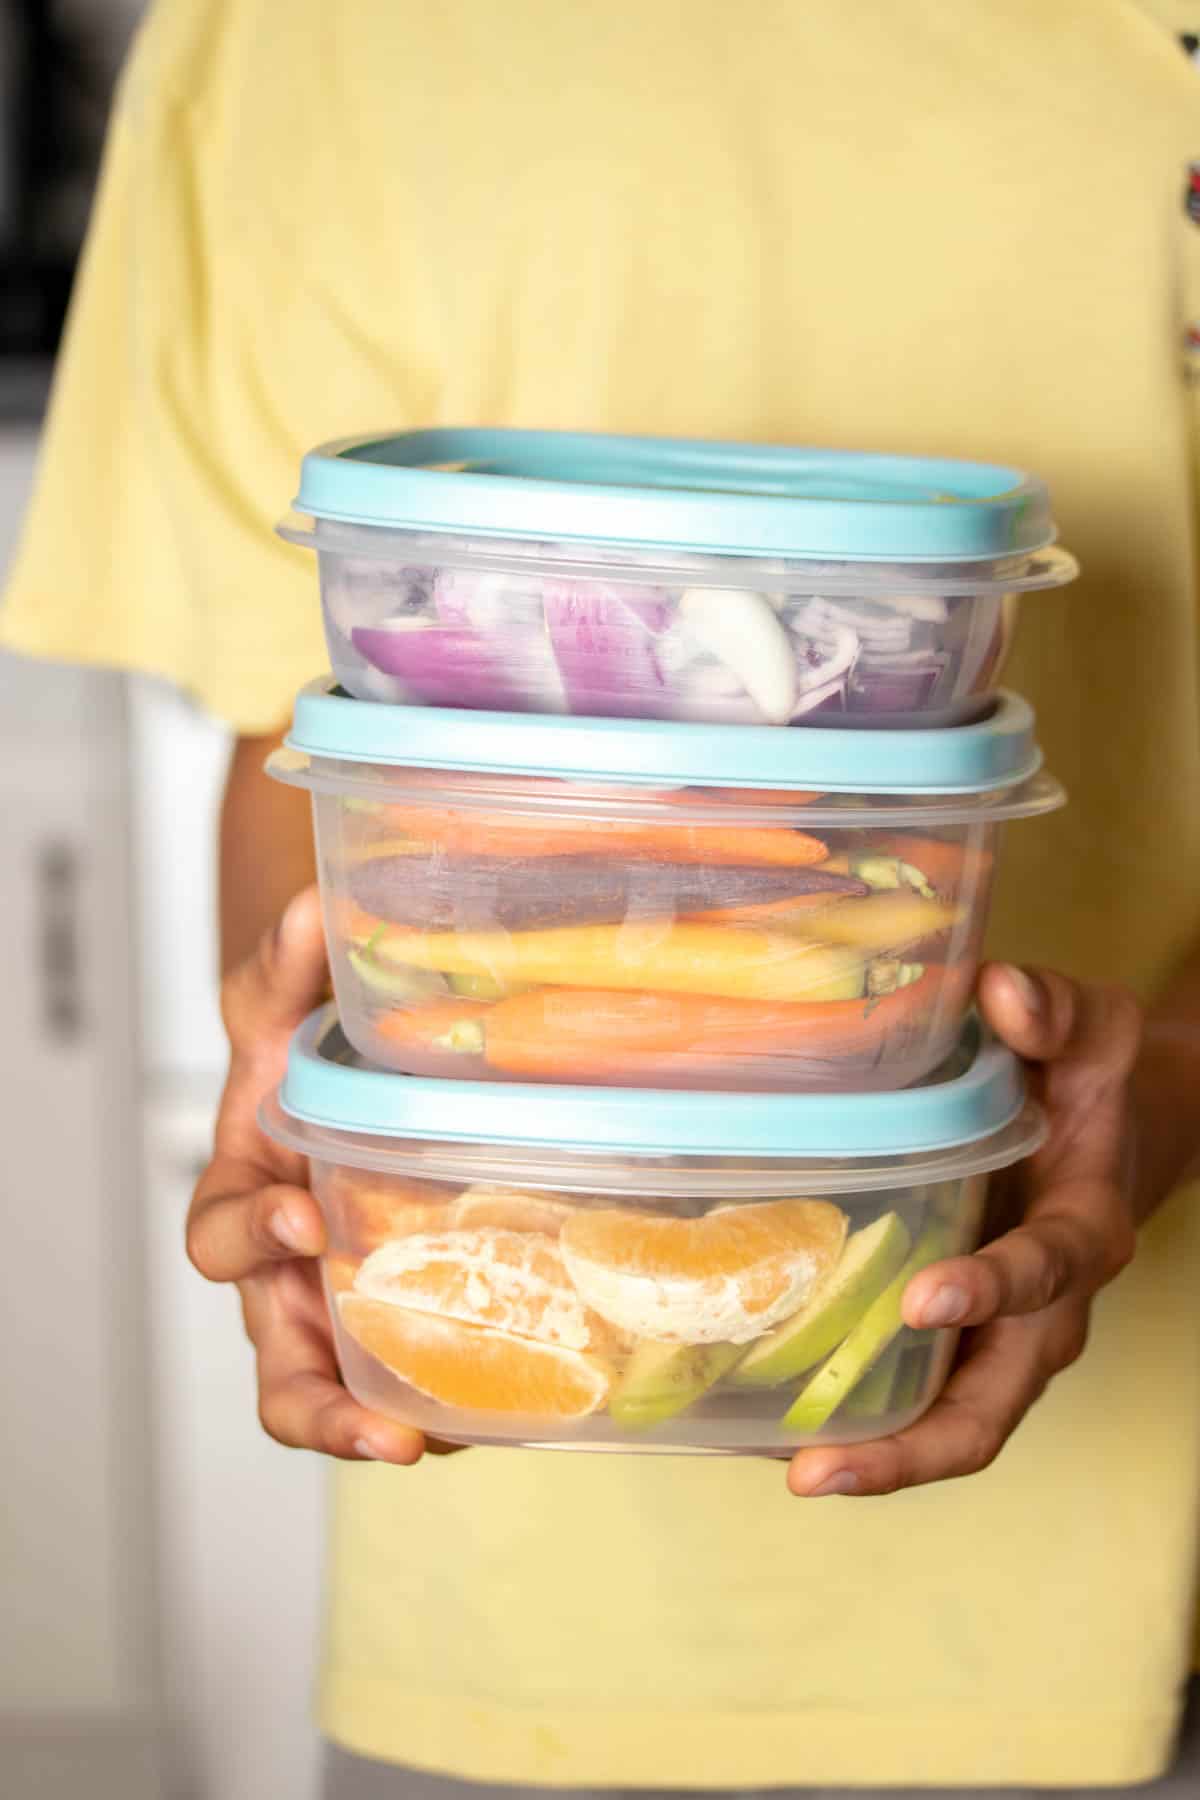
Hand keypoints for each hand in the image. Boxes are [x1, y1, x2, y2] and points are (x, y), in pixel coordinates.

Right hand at [187, 887, 426, 1464]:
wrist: (356, 1074)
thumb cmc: (305, 1045)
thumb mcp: (292, 994)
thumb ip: (294, 957)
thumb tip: (322, 906)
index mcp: (251, 1193)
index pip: (225, 1238)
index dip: (256, 1238)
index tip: (305, 1216)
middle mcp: (294, 1273)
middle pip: (280, 1365)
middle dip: (318, 1402)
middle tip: (375, 1420)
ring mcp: (354, 1307)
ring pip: (348, 1394)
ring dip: (385, 1427)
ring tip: (440, 1442)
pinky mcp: (416, 1320)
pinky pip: (424, 1379)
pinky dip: (455, 1401)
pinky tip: (512, 1408)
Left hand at [787, 964, 1141, 1497]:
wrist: (1106, 1130)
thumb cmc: (1087, 1082)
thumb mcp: (1089, 1032)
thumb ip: (1051, 1011)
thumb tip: (998, 991)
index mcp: (1081, 1233)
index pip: (1042, 1274)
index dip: (990, 1292)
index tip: (926, 1299)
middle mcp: (1043, 1312)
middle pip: (989, 1409)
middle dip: (911, 1449)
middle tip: (822, 1469)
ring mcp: (995, 1338)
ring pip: (948, 1425)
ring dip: (873, 1459)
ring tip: (788, 1473)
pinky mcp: (952, 1339)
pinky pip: (909, 1398)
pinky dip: (851, 1423)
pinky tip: (763, 1429)